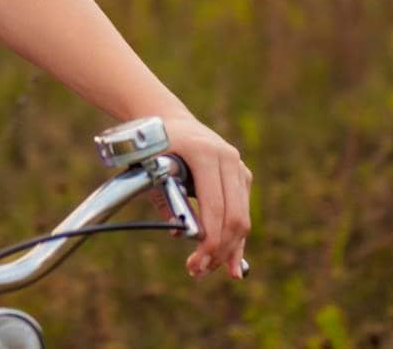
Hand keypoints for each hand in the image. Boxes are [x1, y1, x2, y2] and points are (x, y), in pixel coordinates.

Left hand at [145, 113, 252, 279]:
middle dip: (218, 249)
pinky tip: (232, 266)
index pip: (215, 206)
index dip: (209, 238)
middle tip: (198, 271)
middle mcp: (228, 158)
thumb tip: (181, 234)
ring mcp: (238, 167)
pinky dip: (235, 240)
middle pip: (234, 216)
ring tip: (207, 270)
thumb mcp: (150, 167)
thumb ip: (165, 198)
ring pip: (242, 218)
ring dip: (227, 250)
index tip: (196, 261)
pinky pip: (242, 212)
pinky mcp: (242, 176)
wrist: (169, 121)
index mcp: (204, 153)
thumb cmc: (154, 145)